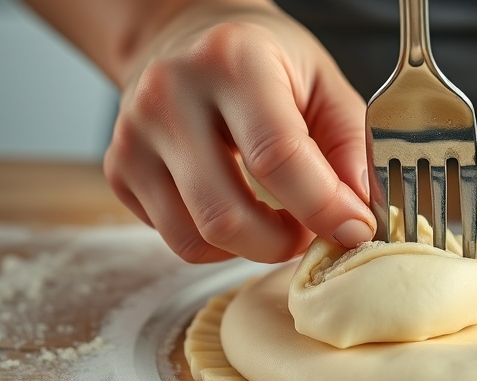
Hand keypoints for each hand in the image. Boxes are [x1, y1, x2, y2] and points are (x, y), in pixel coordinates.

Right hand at [103, 1, 373, 262]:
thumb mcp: (323, 82)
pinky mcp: (118, 169)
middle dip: (282, 244)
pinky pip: (175, 239)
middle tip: (310, 232)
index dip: (324, 207)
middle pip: (226, 215)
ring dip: (251, 248)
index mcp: (233, 61)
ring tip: (276, 221)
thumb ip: (350, 146)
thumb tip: (358, 217)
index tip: (355, 229)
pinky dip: (217, 243)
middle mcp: (170, 94)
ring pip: (196, 240)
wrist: (184, 36)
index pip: (277, 156)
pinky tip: (236, 207)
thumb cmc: (264, 62)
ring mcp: (134, 135)